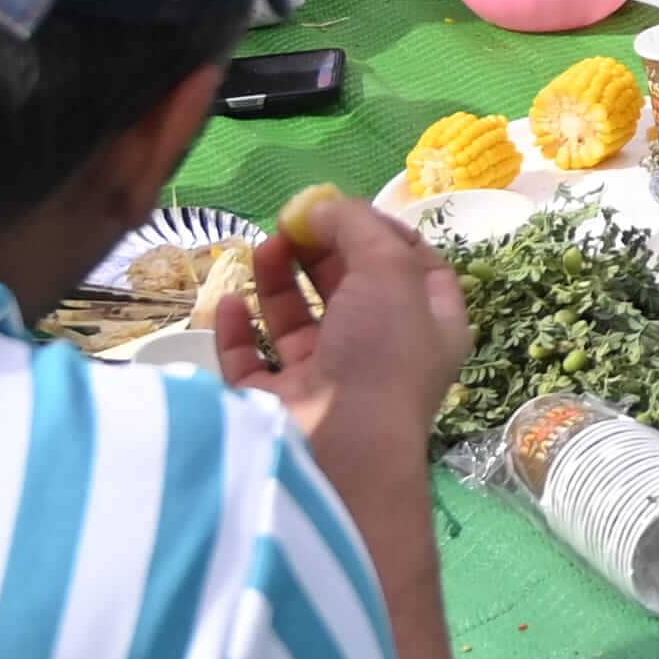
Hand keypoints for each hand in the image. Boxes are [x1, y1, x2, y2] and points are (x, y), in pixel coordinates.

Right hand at [202, 189, 472, 522]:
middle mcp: (381, 355)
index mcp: (428, 327)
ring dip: (278, 281)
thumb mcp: (389, 272)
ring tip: (262, 248)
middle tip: (290, 222)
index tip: (344, 209)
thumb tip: (323, 208)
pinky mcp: (276, 405)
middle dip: (321, 251)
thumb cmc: (381, 354)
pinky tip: (230, 301)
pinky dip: (239, 329)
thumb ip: (357, 228)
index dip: (381, 233)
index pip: (413, 268)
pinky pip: (251, 360)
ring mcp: (325, 383)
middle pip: (348, 289)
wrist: (340, 450)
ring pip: (298, 322)